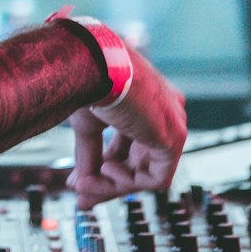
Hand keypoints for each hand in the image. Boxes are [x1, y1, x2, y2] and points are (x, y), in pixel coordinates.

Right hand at [66, 47, 185, 207]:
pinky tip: (104, 171)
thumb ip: (89, 153)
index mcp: (144, 99)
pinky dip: (127, 182)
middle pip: (137, 161)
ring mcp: (171, 124)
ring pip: (145, 172)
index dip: (102, 163)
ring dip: (112, 184)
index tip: (78, 179)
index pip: (127, 143)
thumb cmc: (86, 77)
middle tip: (80, 192)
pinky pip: (154, 178)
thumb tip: (80, 183)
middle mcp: (163, 112)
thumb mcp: (87, 120)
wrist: (92, 60)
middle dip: (105, 180)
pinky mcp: (173, 137)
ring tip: (83, 184)